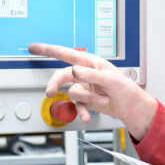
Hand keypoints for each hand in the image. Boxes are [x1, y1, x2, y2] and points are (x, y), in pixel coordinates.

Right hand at [29, 43, 157, 138]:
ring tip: (103, 100)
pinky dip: (82, 111)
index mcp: (90, 63)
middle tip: (50, 92)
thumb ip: (92, 75)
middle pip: (62, 75)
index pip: (66, 54)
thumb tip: (75, 70)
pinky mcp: (85, 99)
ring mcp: (83, 87)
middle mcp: (84, 73)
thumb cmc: (125, 89)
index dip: (48, 50)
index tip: (34, 47)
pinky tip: (87, 116)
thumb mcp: (110, 79)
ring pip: (73, 92)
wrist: (130, 107)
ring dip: (88, 99)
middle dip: (56, 84)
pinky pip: (77, 105)